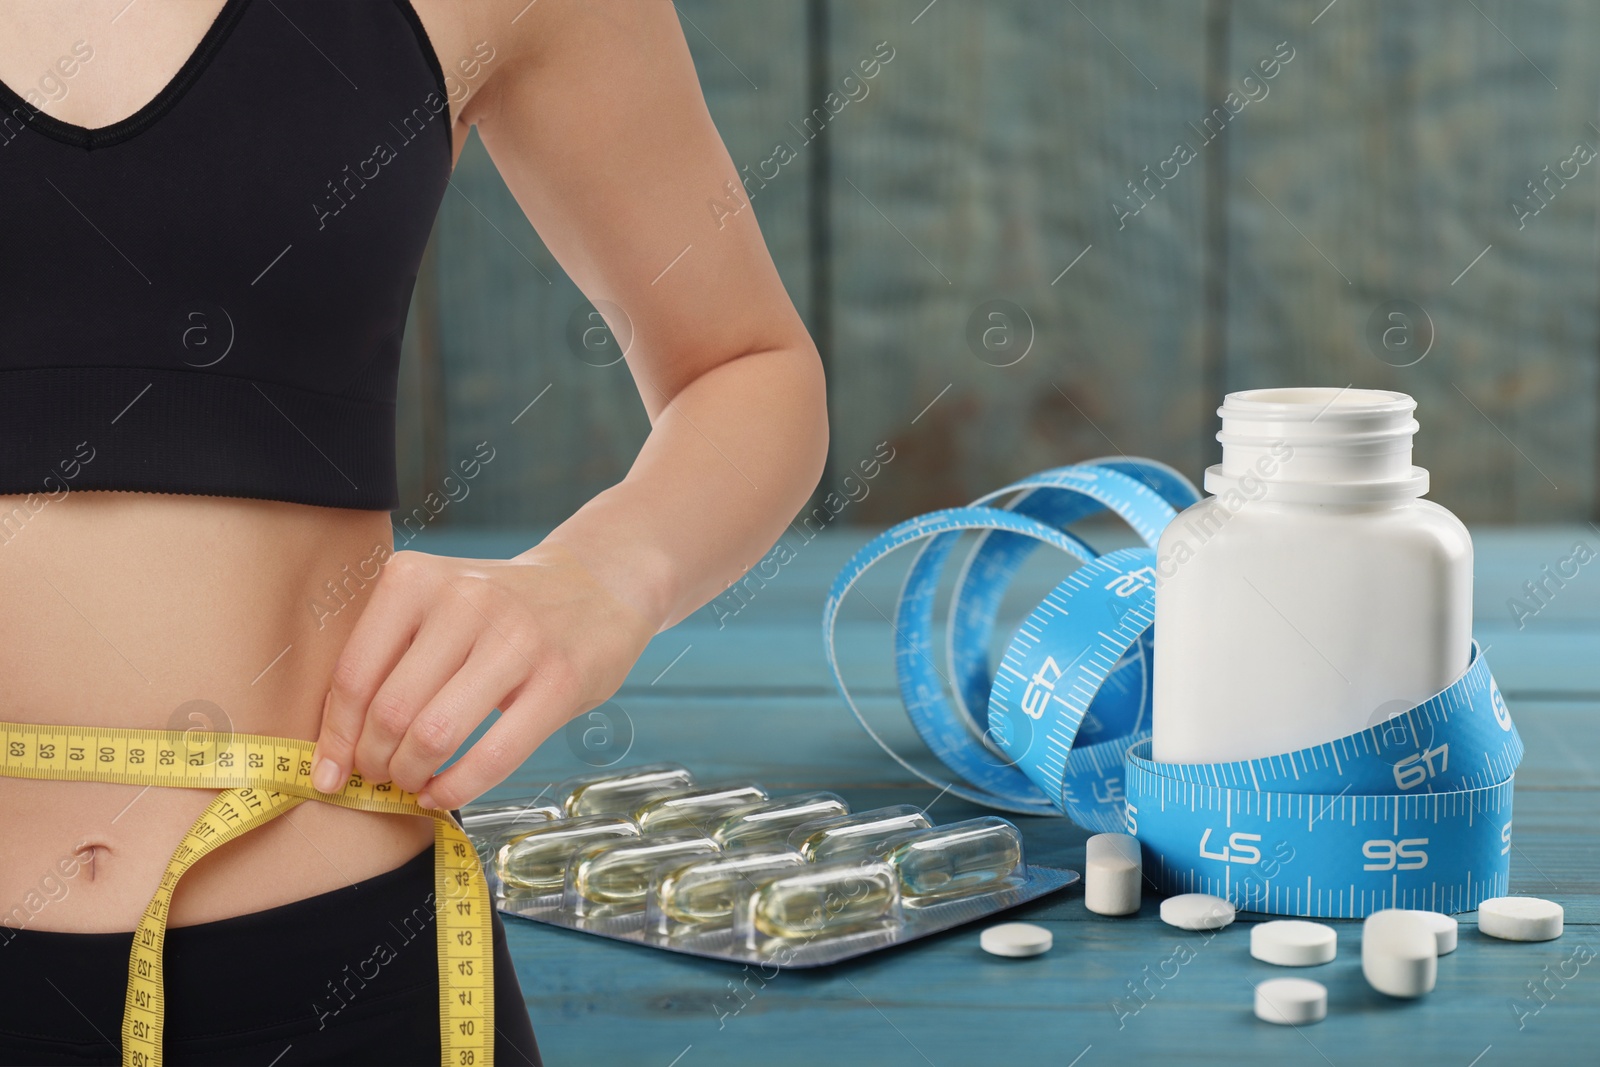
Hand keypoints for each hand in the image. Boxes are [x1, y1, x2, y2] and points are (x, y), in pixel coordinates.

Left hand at [309, 543, 656, 809]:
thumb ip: (390, 657)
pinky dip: (458, 788)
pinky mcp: (560, 679)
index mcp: (416, 578)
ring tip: (411, 782)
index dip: (335, 738)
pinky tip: (445, 793)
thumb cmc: (500, 610)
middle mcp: (464, 601)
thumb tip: (336, 750)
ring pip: (435, 734)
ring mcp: (517, 639)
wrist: (596, 583)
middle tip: (378, 777)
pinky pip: (495, 755)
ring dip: (412, 776)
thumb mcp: (437, 605)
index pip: (354, 676)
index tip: (328, 773)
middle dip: (373, 762)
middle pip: (391, 711)